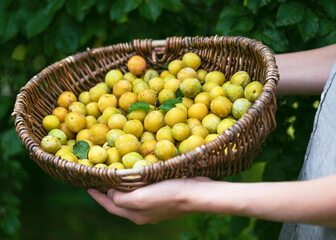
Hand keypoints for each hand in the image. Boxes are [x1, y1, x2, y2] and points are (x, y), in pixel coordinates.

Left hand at [88, 177, 211, 224]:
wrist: (196, 194)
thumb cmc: (168, 194)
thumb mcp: (141, 198)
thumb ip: (122, 199)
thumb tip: (110, 194)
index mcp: (136, 215)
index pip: (111, 206)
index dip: (98, 197)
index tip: (87, 187)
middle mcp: (143, 212)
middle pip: (120, 203)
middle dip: (108, 194)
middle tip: (99, 182)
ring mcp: (154, 206)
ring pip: (131, 198)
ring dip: (121, 189)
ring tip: (114, 179)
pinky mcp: (163, 197)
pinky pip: (143, 191)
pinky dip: (134, 185)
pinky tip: (136, 177)